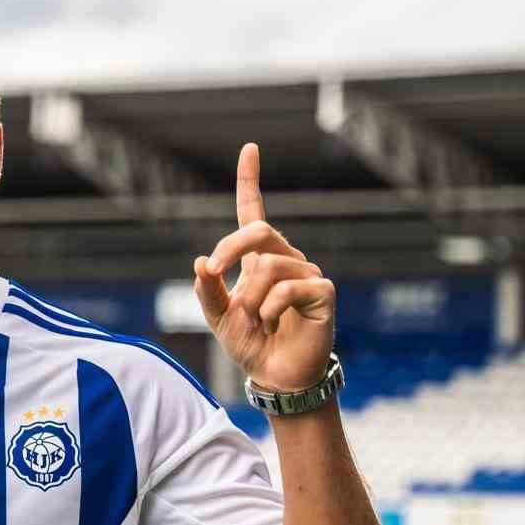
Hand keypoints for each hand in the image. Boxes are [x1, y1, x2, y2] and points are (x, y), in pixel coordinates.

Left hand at [193, 143, 334, 392]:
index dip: (250, 180)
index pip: (254, 213)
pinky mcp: (323, 292)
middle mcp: (285, 259)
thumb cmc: (251, 344)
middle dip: (229, 249)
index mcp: (259, 259)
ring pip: (268, 266)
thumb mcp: (218, 318)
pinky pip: (287, 289)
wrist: (277, 375)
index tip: (249, 148)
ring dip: (250, 299)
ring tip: (258, 320)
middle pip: (258, 231)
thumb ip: (206, 291)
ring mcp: (307, 273)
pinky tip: (276, 323)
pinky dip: (271, 309)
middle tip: (213, 272)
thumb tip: (201, 262)